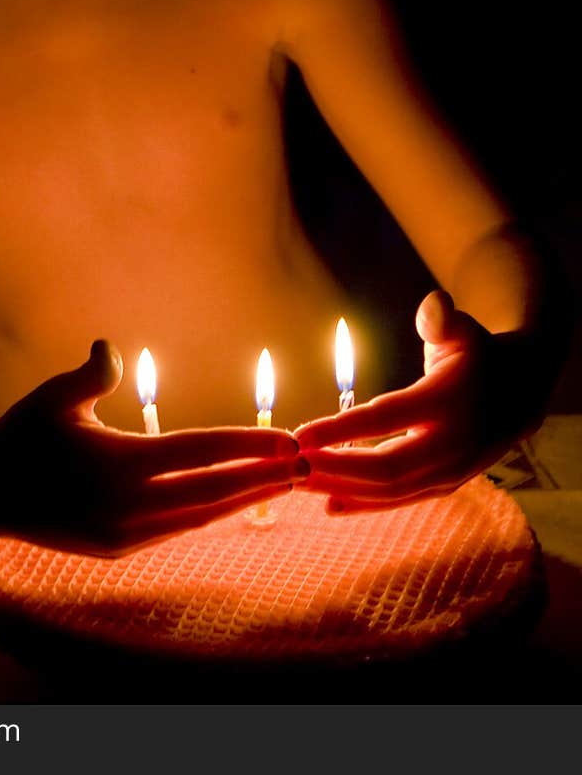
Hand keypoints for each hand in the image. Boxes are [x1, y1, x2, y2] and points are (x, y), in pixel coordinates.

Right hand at [0, 339, 306, 554]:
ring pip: (200, 517)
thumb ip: (92, 373)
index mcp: (119, 463)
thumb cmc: (22, 433)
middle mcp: (128, 506)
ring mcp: (124, 534)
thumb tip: (112, 346)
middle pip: (214, 491)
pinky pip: (176, 531)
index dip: (249, 444)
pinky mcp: (117, 550)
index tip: (288, 440)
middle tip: (308, 464)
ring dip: (244, 500)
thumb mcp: (55, 396)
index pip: (201, 452)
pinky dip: (209, 516)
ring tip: (283, 485)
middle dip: (265, 478)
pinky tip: (232, 503)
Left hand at [293, 291, 551, 513]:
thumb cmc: (475, 353)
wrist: (520, 395)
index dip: (342, 429)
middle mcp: (451, 444)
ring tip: (297, 483)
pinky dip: (364, 505)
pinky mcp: (444, 487)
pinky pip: (399, 501)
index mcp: (447, 401)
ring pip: (390, 492)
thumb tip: (434, 305)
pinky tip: (327, 504)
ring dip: (341, 489)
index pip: (387, 418)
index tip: (299, 435)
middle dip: (334, 469)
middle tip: (289, 465)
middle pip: (386, 468)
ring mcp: (450, 472)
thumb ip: (441, 318)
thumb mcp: (462, 328)